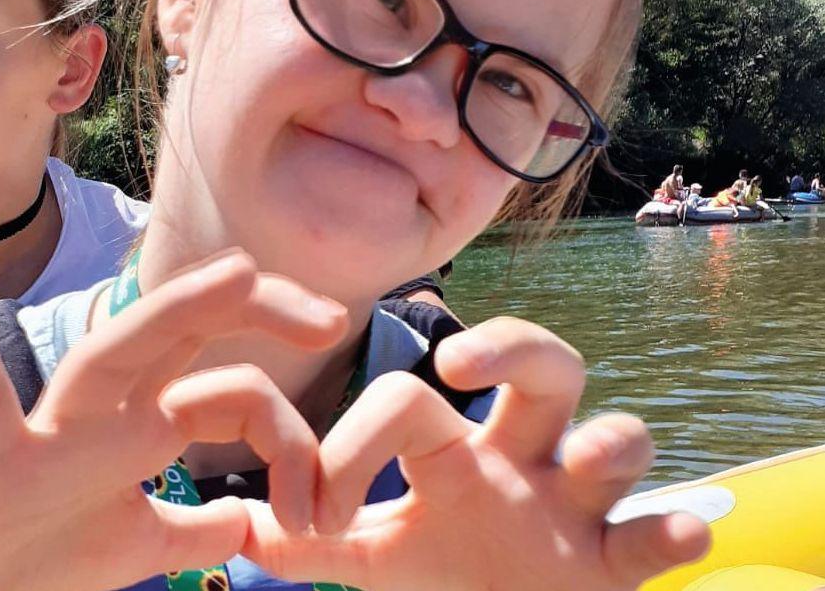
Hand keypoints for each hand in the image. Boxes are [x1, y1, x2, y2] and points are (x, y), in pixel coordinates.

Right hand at [0, 243, 347, 590]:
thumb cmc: (41, 558)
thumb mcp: (138, 547)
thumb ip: (194, 529)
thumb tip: (245, 523)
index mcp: (140, 423)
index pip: (230, 393)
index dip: (286, 433)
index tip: (323, 499)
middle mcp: (105, 409)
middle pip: (186, 336)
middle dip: (259, 314)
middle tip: (335, 317)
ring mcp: (51, 425)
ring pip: (117, 352)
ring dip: (178, 308)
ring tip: (242, 272)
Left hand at [244, 316, 710, 590]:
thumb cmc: (454, 577)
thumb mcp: (379, 559)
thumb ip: (313, 541)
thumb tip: (237, 523)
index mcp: (457, 450)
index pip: (409, 402)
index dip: (352, 447)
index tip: (314, 515)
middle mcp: (524, 459)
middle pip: (542, 364)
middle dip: (512, 345)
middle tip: (459, 362)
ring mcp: (577, 509)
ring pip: (619, 434)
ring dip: (608, 442)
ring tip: (586, 459)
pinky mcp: (616, 568)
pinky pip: (657, 534)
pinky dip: (671, 531)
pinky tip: (676, 531)